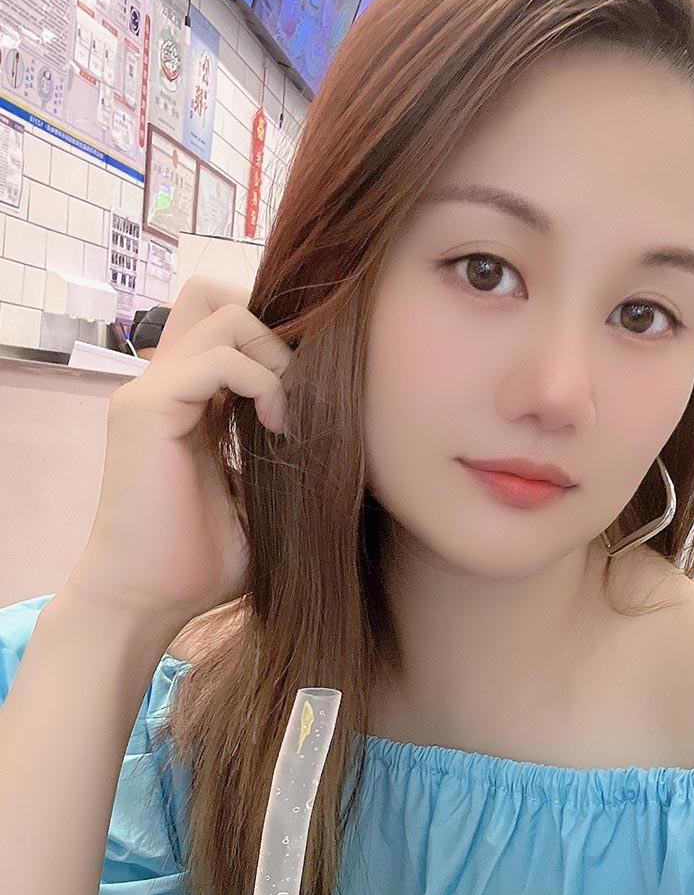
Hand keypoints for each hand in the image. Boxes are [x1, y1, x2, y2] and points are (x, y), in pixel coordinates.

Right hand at [67, 277, 289, 634]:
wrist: (148, 601)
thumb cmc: (202, 564)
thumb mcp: (261, 497)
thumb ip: (281, 451)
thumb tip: (346, 427)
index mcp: (186, 398)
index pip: (228, 323)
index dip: (278, 343)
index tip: (309, 397)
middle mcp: (162, 383)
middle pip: (215, 293)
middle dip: (272, 328)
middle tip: (296, 390)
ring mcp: (148, 390)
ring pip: (222, 310)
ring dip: (273, 355)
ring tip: (288, 414)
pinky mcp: (146, 408)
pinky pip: (218, 355)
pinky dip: (262, 381)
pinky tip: (277, 426)